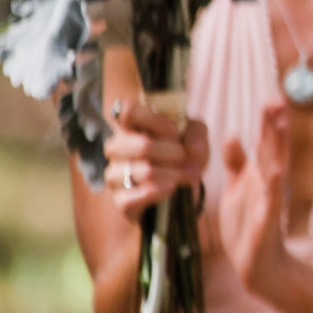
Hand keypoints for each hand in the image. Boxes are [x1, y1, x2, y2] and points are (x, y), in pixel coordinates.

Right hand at [102, 97, 209, 223]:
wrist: (181, 188)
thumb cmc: (184, 155)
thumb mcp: (196, 137)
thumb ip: (196, 134)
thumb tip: (191, 148)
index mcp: (132, 128)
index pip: (128, 112)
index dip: (155, 120)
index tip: (175, 130)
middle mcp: (118, 149)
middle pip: (142, 146)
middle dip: (173, 152)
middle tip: (187, 157)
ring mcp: (115, 175)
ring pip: (145, 171)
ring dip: (175, 173)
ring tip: (191, 174)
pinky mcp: (120, 200)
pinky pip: (132, 198)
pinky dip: (157, 192)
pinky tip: (171, 188)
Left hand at [219, 103, 294, 303]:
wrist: (255, 263)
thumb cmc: (246, 225)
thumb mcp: (236, 188)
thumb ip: (236, 162)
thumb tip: (232, 134)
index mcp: (259, 174)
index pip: (265, 142)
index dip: (268, 121)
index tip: (271, 97)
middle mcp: (268, 182)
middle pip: (273, 148)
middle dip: (275, 125)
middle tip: (277, 99)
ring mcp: (270, 199)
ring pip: (275, 167)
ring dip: (278, 146)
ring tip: (280, 124)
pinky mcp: (267, 219)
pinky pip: (271, 200)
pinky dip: (274, 186)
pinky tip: (275, 171)